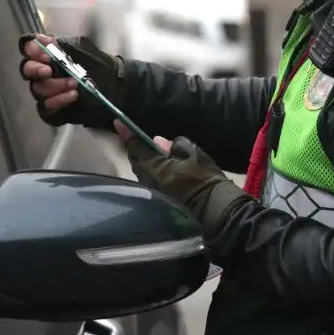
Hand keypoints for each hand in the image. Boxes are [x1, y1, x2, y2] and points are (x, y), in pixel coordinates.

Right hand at [18, 33, 122, 128]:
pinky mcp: (53, 110)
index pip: (27, 48)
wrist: (114, 84)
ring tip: (74, 83)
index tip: (45, 54)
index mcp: (46, 54)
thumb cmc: (96, 63)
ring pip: (37, 90)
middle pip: (26, 71)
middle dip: (36, 70)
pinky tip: (72, 96)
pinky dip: (58, 102)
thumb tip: (39, 38)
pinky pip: (45, 109)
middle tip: (49, 70)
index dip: (31, 51)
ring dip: (55, 86)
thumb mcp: (81, 48)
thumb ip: (60, 44)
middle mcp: (42, 73)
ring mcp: (46, 92)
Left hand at [116, 123, 246, 237]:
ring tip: (150, 152)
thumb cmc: (205, 180)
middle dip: (136, 148)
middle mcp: (146, 181)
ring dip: (145, 161)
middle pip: (136, 160)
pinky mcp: (158, 203)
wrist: (215, 212)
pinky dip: (152, 172)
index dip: (127, 133)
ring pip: (143, 172)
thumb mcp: (195, 154)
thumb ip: (176, 145)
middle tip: (136, 137)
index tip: (119, 122)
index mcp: (153, 167)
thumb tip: (158, 142)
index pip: (135, 146)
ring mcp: (151, 194)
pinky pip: (150, 182)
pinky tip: (159, 168)